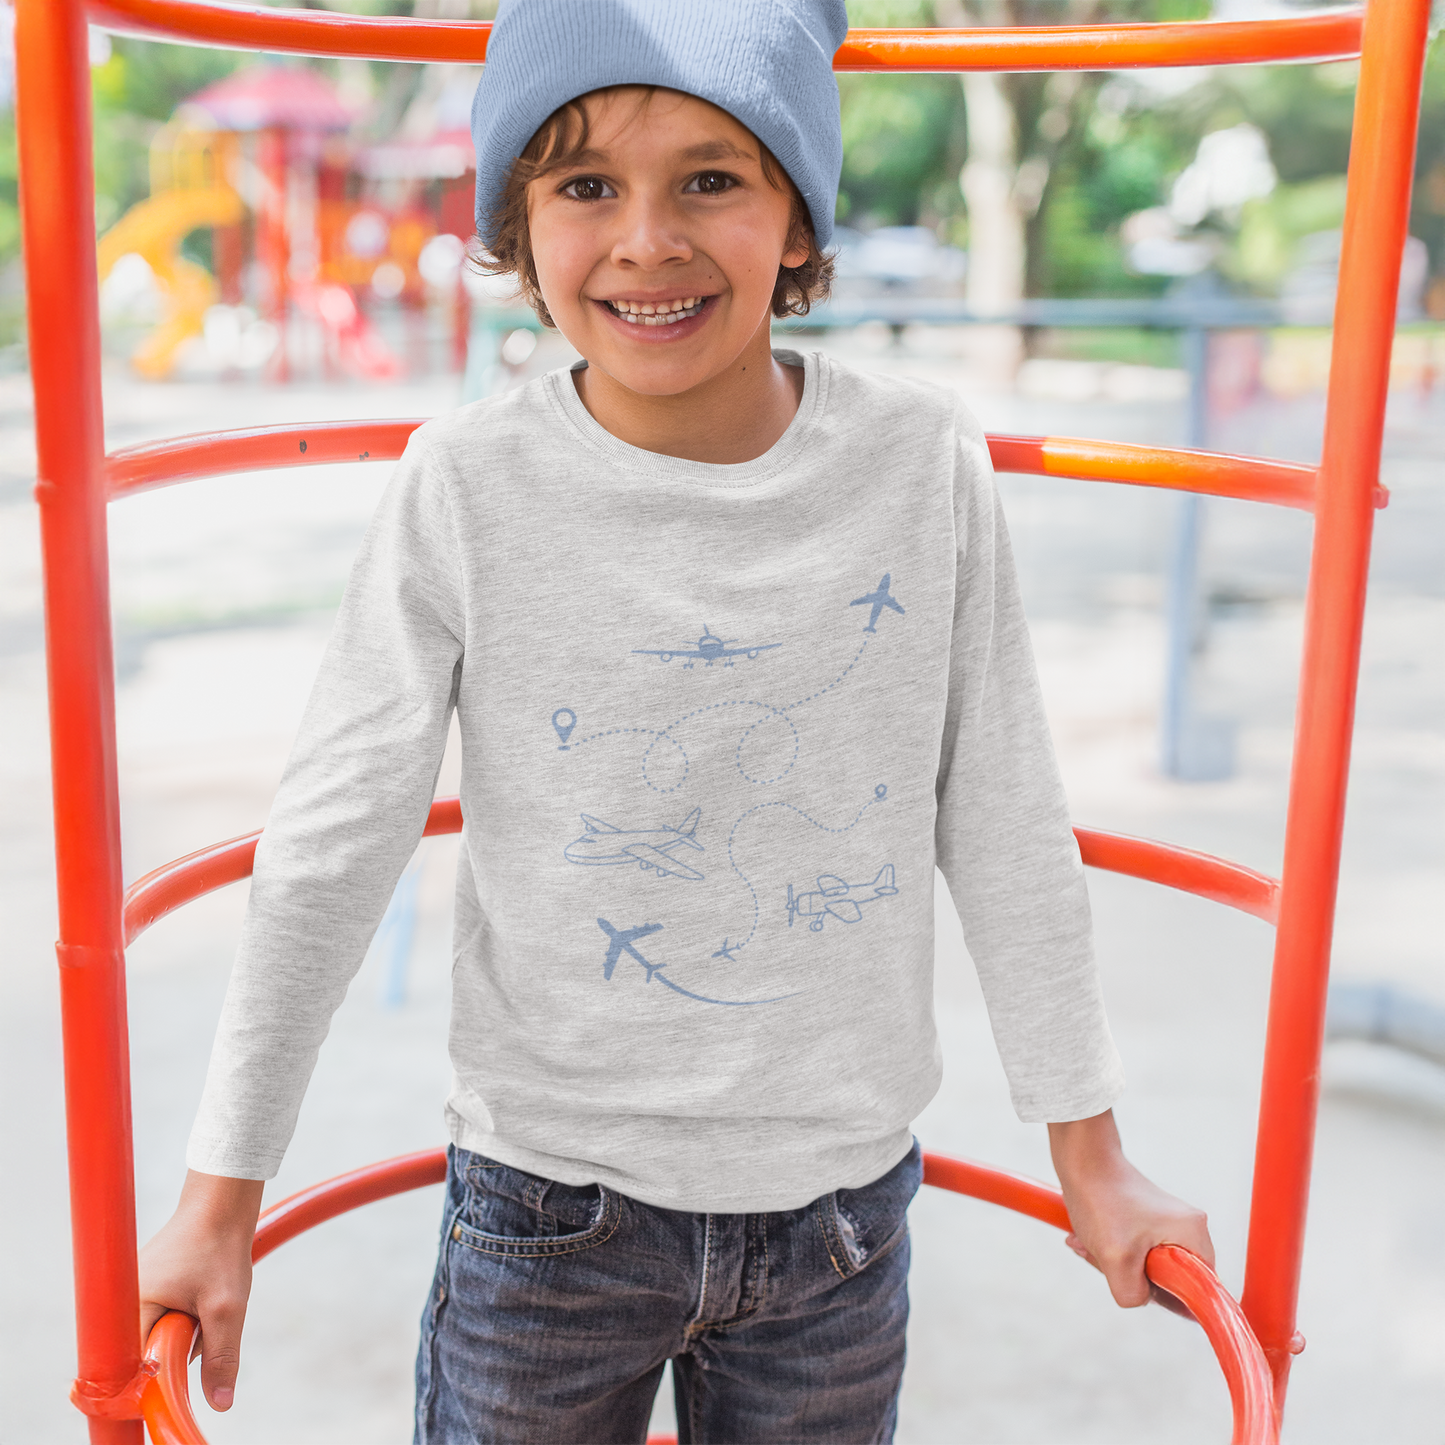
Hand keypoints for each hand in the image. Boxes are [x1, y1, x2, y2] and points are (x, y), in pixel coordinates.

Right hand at [138, 1170, 265, 1410]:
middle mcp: (123, 1302)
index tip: (167, 1390)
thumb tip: (220, 1404)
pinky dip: (188, 1318)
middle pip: (145, 1355)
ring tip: (208, 1298)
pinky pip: (166, 1321)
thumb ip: (221, 1357)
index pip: (127, 1367)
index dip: (147, 1384)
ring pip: (160, 1339)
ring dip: (188, 1332)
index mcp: (129, 1306)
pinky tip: (203, 1295)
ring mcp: (136, 1295)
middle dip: (178, 1349)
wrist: (223, 1202)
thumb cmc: (220, 1246)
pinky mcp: (150, 1289)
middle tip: (203, 1320)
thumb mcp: (226, 1307)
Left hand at [1047, 1110, 1213, 1309]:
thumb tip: (1142, 1298)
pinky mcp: (1148, 1218)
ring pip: (1147, 1263)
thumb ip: (1135, 1294)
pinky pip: (1135, 1248)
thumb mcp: (1116, 1261)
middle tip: (1106, 1262)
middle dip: (1134, 1277)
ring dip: (1116, 1262)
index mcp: (1194, 1233)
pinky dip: (1111, 1249)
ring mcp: (1168, 1221)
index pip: (1201, 1287)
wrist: (1080, 1159)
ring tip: (1090, 1245)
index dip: (1173, 1298)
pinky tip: (1085, 1239)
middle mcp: (1188, 1226)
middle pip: (1170, 1277)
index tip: (1143, 1288)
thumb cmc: (1101, 1201)